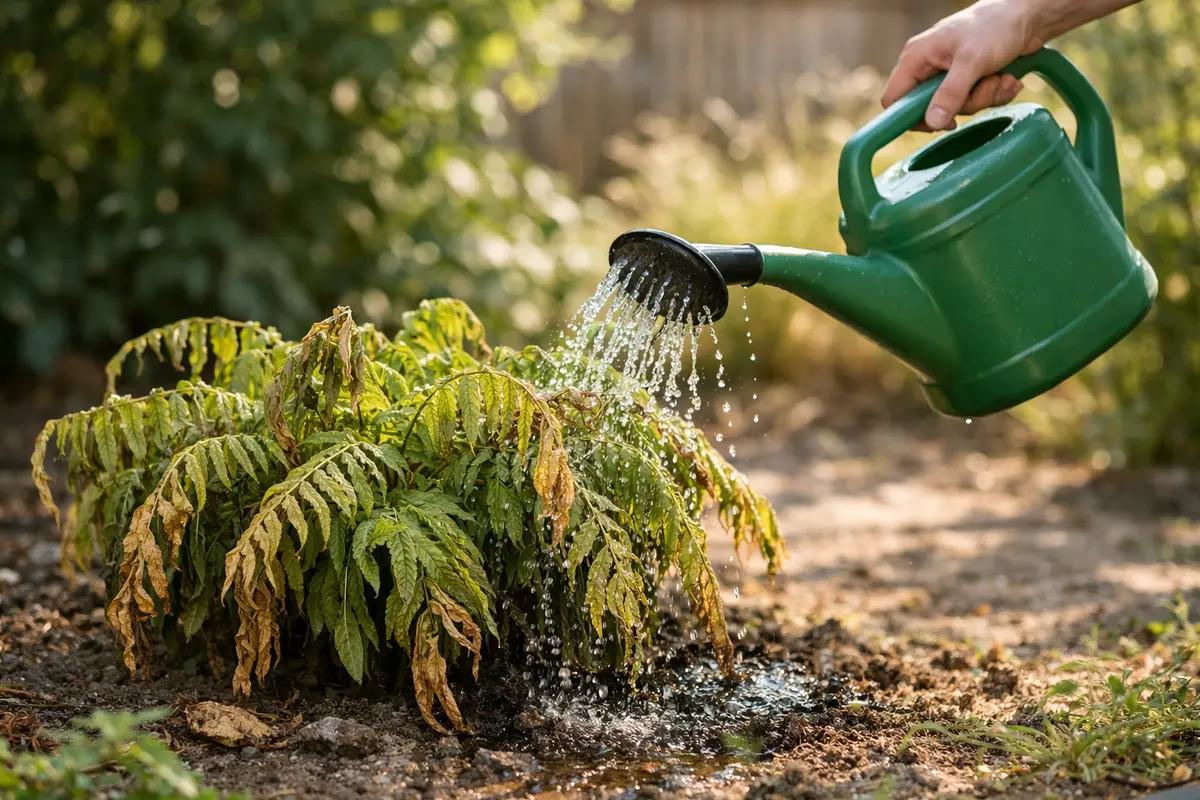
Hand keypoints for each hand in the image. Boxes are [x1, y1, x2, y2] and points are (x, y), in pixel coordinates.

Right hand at [882, 0, 1044, 131]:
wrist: (1029, 14)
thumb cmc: (995, 26)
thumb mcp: (971, 61)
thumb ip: (950, 93)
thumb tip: (932, 122)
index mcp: (916, 58)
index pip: (894, 98)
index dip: (910, 116)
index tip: (938, 122)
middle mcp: (928, 67)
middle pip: (931, 108)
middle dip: (963, 104)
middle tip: (984, 87)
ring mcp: (949, 74)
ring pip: (957, 107)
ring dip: (984, 97)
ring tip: (1000, 77)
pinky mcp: (969, 79)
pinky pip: (975, 101)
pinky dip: (995, 93)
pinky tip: (1007, 77)